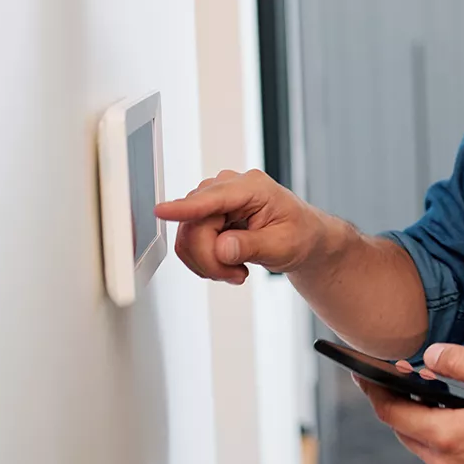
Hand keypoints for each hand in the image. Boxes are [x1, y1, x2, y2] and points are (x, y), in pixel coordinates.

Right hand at [156, 169, 329, 283]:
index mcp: (253, 187)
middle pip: (195, 225)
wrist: (303, 238)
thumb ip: (252, 246)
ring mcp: (216, 200)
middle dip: (210, 259)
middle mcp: (230, 188)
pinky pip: (190, 242)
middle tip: (237, 276)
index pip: (212, 198)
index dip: (185, 208)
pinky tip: (229, 263)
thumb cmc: (300, 235)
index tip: (161, 211)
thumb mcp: (283, 245)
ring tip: (237, 271)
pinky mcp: (208, 214)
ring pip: (188, 236)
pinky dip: (206, 261)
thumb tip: (222, 247)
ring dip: (208, 263)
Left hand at [360, 344, 463, 463]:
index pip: (392, 413)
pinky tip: (460, 419)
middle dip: (402, 402)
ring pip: (421, 444)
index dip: (374, 391)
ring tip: (441, 395)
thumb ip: (459, 362)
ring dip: (423, 420)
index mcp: (448, 436)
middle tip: (412, 374)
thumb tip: (430, 356)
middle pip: (403, 430)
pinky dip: (440, 437)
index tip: (364, 373)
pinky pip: (440, 458)